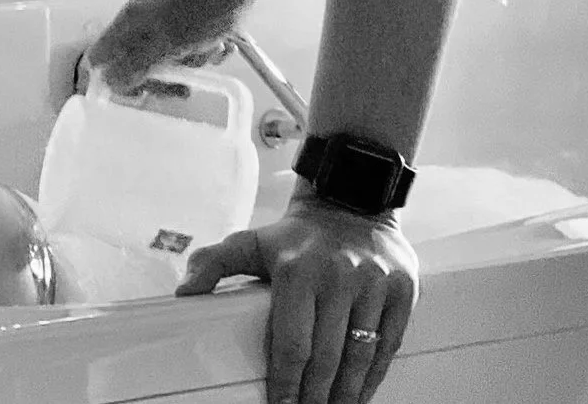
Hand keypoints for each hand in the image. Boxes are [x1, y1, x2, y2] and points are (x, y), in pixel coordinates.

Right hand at [84, 0, 244, 89]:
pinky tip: (219, 45)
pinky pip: (184, 45)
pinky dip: (203, 50)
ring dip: (190, 62)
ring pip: (164, 55)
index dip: (117, 77)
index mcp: (131, 18)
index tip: (141, 92)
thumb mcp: (170, 45)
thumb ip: (137, 64)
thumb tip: (111, 80)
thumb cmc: (206, 8)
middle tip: (182, 87)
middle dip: (163, 75)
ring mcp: (162, 15)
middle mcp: (142, 15)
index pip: (102, 54)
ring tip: (209, 53)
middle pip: (135, 59)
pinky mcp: (184, 16)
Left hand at [179, 197, 418, 403]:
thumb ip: (212, 264)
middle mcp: (339, 277)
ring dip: (347, 392)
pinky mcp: (402, 289)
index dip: (287, 382)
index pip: (292, 343)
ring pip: (361, 354)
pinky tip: (361, 392)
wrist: (350, 203)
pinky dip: (375, 374)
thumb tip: (185, 291)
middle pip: (327, 356)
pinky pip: (390, 342)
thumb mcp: (249, 242)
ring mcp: (374, 284)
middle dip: (316, 395)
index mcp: (297, 271)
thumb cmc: (296, 236)